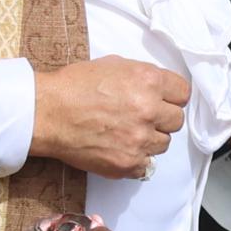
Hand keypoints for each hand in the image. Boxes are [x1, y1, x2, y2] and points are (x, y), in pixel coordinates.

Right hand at [30, 55, 191, 176]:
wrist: (47, 113)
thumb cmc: (73, 86)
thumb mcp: (113, 65)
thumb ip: (142, 77)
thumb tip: (158, 89)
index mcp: (148, 81)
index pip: (183, 93)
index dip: (171, 97)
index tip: (162, 101)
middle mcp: (148, 110)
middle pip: (176, 121)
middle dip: (161, 119)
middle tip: (141, 118)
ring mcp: (140, 139)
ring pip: (163, 144)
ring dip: (149, 139)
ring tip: (126, 133)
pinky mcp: (128, 163)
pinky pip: (147, 165)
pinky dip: (137, 159)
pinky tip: (120, 148)